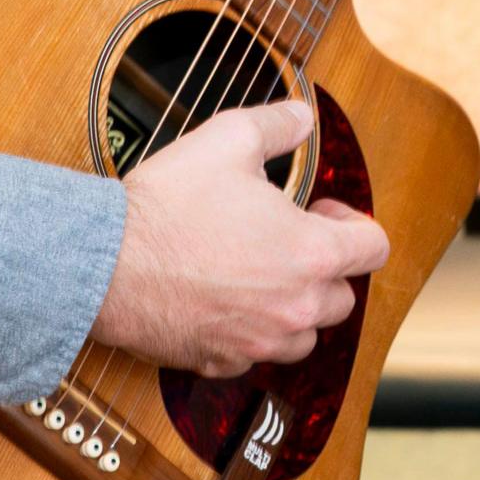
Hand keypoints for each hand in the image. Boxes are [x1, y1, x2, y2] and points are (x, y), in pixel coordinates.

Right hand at [90, 101, 388, 376]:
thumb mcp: (228, 139)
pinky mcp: (223, 363)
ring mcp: (261, 341)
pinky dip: (248, 333)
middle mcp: (296, 306)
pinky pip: (255, 354)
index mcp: (312, 253)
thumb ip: (277, 124)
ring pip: (304, 335)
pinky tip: (221, 302)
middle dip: (323, 268)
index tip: (322, 212)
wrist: (106, 265)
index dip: (354, 224)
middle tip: (286, 241)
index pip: (374, 248)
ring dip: (292, 308)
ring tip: (259, 276)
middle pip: (343, 297)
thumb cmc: (167, 206)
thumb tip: (303, 116)